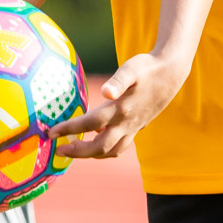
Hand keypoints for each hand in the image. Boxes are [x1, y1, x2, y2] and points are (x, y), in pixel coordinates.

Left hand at [49, 52, 186, 158]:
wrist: (171, 74)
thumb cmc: (147, 68)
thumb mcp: (131, 69)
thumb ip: (118, 81)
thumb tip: (105, 92)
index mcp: (120, 109)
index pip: (89, 124)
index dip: (69, 130)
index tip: (51, 133)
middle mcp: (126, 123)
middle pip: (100, 147)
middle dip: (78, 152)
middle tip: (59, 151)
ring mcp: (133, 128)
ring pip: (112, 151)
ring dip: (92, 154)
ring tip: (74, 150)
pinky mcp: (138, 127)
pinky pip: (120, 146)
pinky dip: (106, 149)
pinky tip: (97, 139)